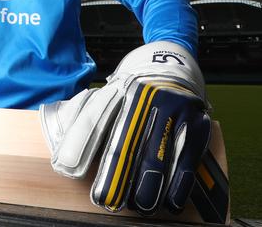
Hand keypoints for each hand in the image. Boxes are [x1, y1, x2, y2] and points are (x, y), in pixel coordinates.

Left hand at [40, 41, 209, 215]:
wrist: (172, 57)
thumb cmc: (134, 82)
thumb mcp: (111, 90)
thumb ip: (89, 114)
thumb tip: (64, 149)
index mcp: (121, 89)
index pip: (97, 121)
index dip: (84, 149)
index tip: (72, 172)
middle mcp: (147, 96)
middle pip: (129, 142)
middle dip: (118, 176)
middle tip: (110, 200)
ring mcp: (175, 107)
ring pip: (160, 152)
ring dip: (149, 185)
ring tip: (140, 205)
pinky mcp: (197, 120)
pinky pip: (190, 157)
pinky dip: (181, 183)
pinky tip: (172, 201)